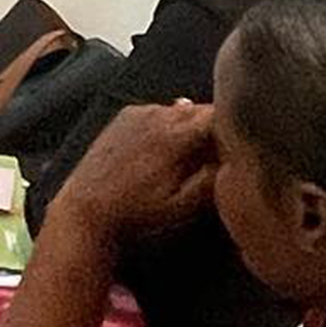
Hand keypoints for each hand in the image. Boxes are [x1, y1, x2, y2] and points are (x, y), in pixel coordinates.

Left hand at [47, 99, 218, 247]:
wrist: (85, 212)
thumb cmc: (136, 216)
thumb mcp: (182, 207)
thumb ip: (212, 179)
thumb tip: (235, 157)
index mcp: (176, 135)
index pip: (220, 114)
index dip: (234, 130)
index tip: (240, 149)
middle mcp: (157, 115)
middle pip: (202, 109)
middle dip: (216, 128)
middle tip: (221, 155)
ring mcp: (138, 113)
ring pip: (182, 110)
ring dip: (193, 126)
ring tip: (195, 156)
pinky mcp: (124, 118)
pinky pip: (159, 112)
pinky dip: (170, 125)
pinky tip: (167, 151)